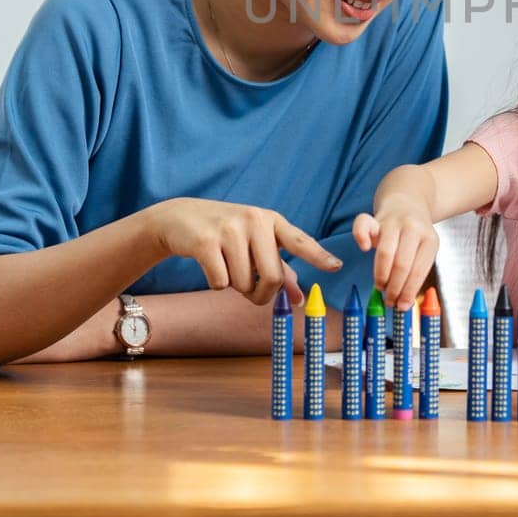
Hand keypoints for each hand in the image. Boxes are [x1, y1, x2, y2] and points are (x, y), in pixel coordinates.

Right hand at [143, 198, 340, 305]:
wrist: (181, 218)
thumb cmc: (226, 234)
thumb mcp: (256, 244)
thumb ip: (280, 270)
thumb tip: (300, 299)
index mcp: (271, 221)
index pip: (300, 240)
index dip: (318, 256)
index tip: (337, 267)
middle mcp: (254, 221)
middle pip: (273, 277)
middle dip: (262, 294)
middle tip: (253, 292)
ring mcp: (230, 229)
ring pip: (244, 283)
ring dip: (236, 287)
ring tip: (227, 266)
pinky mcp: (206, 241)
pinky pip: (221, 282)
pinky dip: (217, 283)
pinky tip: (211, 264)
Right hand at [352, 198, 437, 309]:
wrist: (407, 202)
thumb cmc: (414, 235)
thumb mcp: (424, 250)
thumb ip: (415, 271)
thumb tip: (403, 303)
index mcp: (430, 240)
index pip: (419, 270)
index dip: (409, 291)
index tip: (402, 305)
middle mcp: (413, 228)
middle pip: (402, 263)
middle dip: (395, 287)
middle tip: (389, 300)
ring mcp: (393, 221)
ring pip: (385, 251)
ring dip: (381, 274)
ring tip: (380, 286)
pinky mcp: (375, 218)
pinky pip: (363, 224)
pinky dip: (361, 237)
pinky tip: (364, 249)